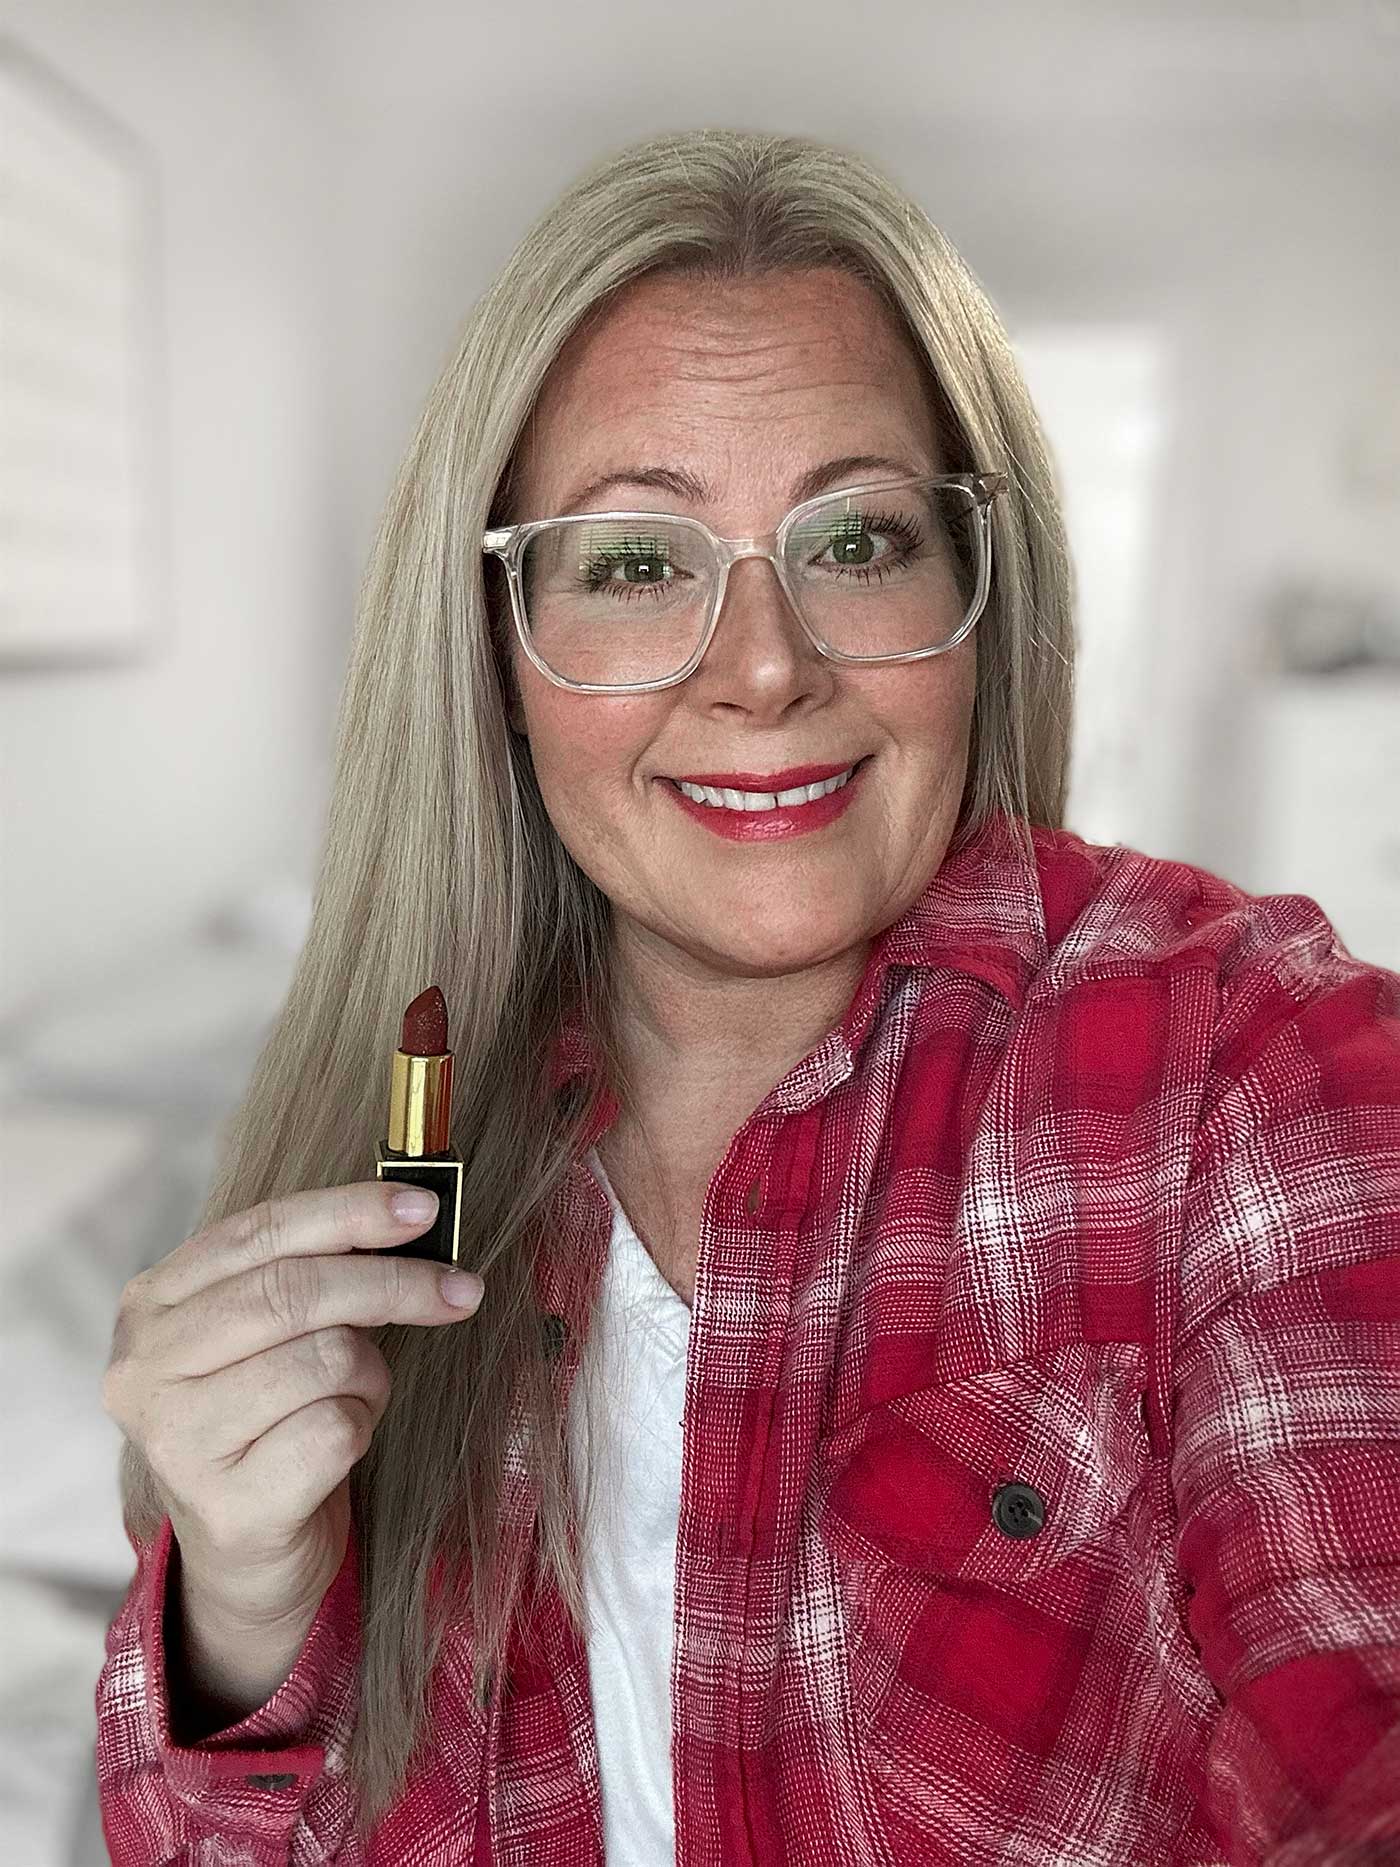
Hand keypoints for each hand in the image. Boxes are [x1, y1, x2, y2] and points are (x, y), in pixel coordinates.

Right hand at [102, 1181, 482, 1629]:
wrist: (248, 1551)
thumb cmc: (271, 1419)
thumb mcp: (273, 1332)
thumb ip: (316, 1271)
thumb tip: (412, 1219)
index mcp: (152, 1303)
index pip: (260, 1231)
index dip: (348, 1211)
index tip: (424, 1208)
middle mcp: (145, 1366)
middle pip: (293, 1291)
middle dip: (391, 1282)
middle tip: (461, 1289)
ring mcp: (177, 1439)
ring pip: (324, 1358)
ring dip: (370, 1374)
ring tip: (355, 1398)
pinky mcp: (226, 1505)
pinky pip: (335, 1430)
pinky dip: (361, 1428)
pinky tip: (338, 1446)